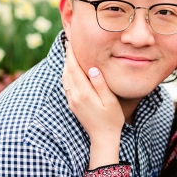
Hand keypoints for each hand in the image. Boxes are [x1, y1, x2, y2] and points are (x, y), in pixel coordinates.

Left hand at [62, 42, 123, 167]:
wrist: (102, 138)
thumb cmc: (111, 119)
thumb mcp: (110, 101)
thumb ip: (100, 84)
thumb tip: (92, 68)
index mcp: (83, 92)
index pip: (74, 67)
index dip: (71, 52)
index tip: (71, 39)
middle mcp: (74, 95)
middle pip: (67, 69)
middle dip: (67, 54)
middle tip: (69, 40)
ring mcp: (71, 100)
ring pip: (64, 76)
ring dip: (66, 63)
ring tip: (70, 51)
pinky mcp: (72, 103)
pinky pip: (66, 84)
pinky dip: (67, 73)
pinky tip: (72, 69)